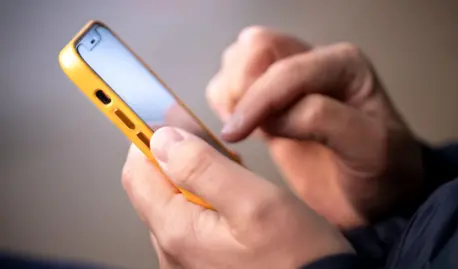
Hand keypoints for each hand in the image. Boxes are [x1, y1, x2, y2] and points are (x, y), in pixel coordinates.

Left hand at [122, 127, 352, 268]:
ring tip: (229, 168)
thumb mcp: (254, 202)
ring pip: (175, 199)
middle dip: (177, 154)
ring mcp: (187, 257)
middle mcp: (174, 249)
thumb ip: (203, 168)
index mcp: (178, 231)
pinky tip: (232, 194)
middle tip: (209, 141)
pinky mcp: (204, 260)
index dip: (148, 136)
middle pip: (155, 184)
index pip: (139, 171)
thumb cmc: (296, 258)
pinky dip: (205, 196)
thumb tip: (164, 139)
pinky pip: (191, 218)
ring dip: (194, 174)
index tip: (164, 115)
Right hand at [206, 26, 422, 227]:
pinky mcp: (273, 102)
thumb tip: (273, 117)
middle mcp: (314, 63)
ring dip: (230, 91)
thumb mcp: (369, 147)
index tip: (236, 134)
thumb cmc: (381, 173)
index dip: (258, 99)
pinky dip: (225, 100)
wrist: (376, 197)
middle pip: (256, 47)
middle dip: (242, 85)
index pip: (286, 68)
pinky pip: (234, 83)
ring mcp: (291, 80)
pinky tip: (241, 128)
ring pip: (240, 58)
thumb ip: (323, 120)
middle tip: (243, 126)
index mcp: (343, 65)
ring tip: (242, 127)